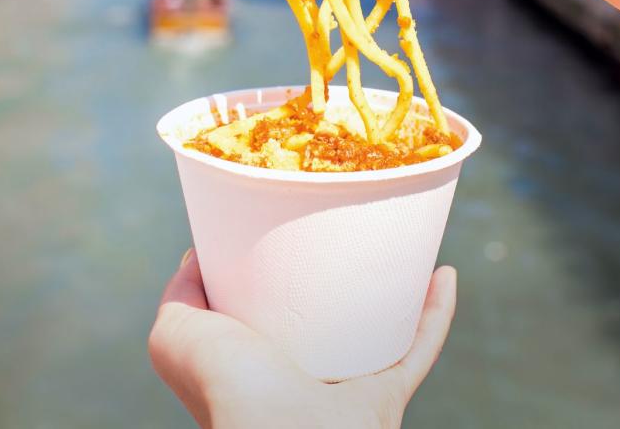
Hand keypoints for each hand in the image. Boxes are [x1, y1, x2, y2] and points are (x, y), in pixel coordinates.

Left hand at [148, 250, 456, 427]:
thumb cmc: (224, 389)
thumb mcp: (176, 334)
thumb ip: (180, 294)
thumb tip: (198, 252)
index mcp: (254, 364)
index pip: (269, 315)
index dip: (278, 272)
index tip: (289, 221)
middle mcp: (301, 377)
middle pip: (332, 320)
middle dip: (345, 278)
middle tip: (353, 226)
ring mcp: (345, 388)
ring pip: (381, 332)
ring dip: (398, 292)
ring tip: (402, 243)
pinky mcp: (385, 398)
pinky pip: (419, 348)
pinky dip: (436, 313)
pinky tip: (443, 273)